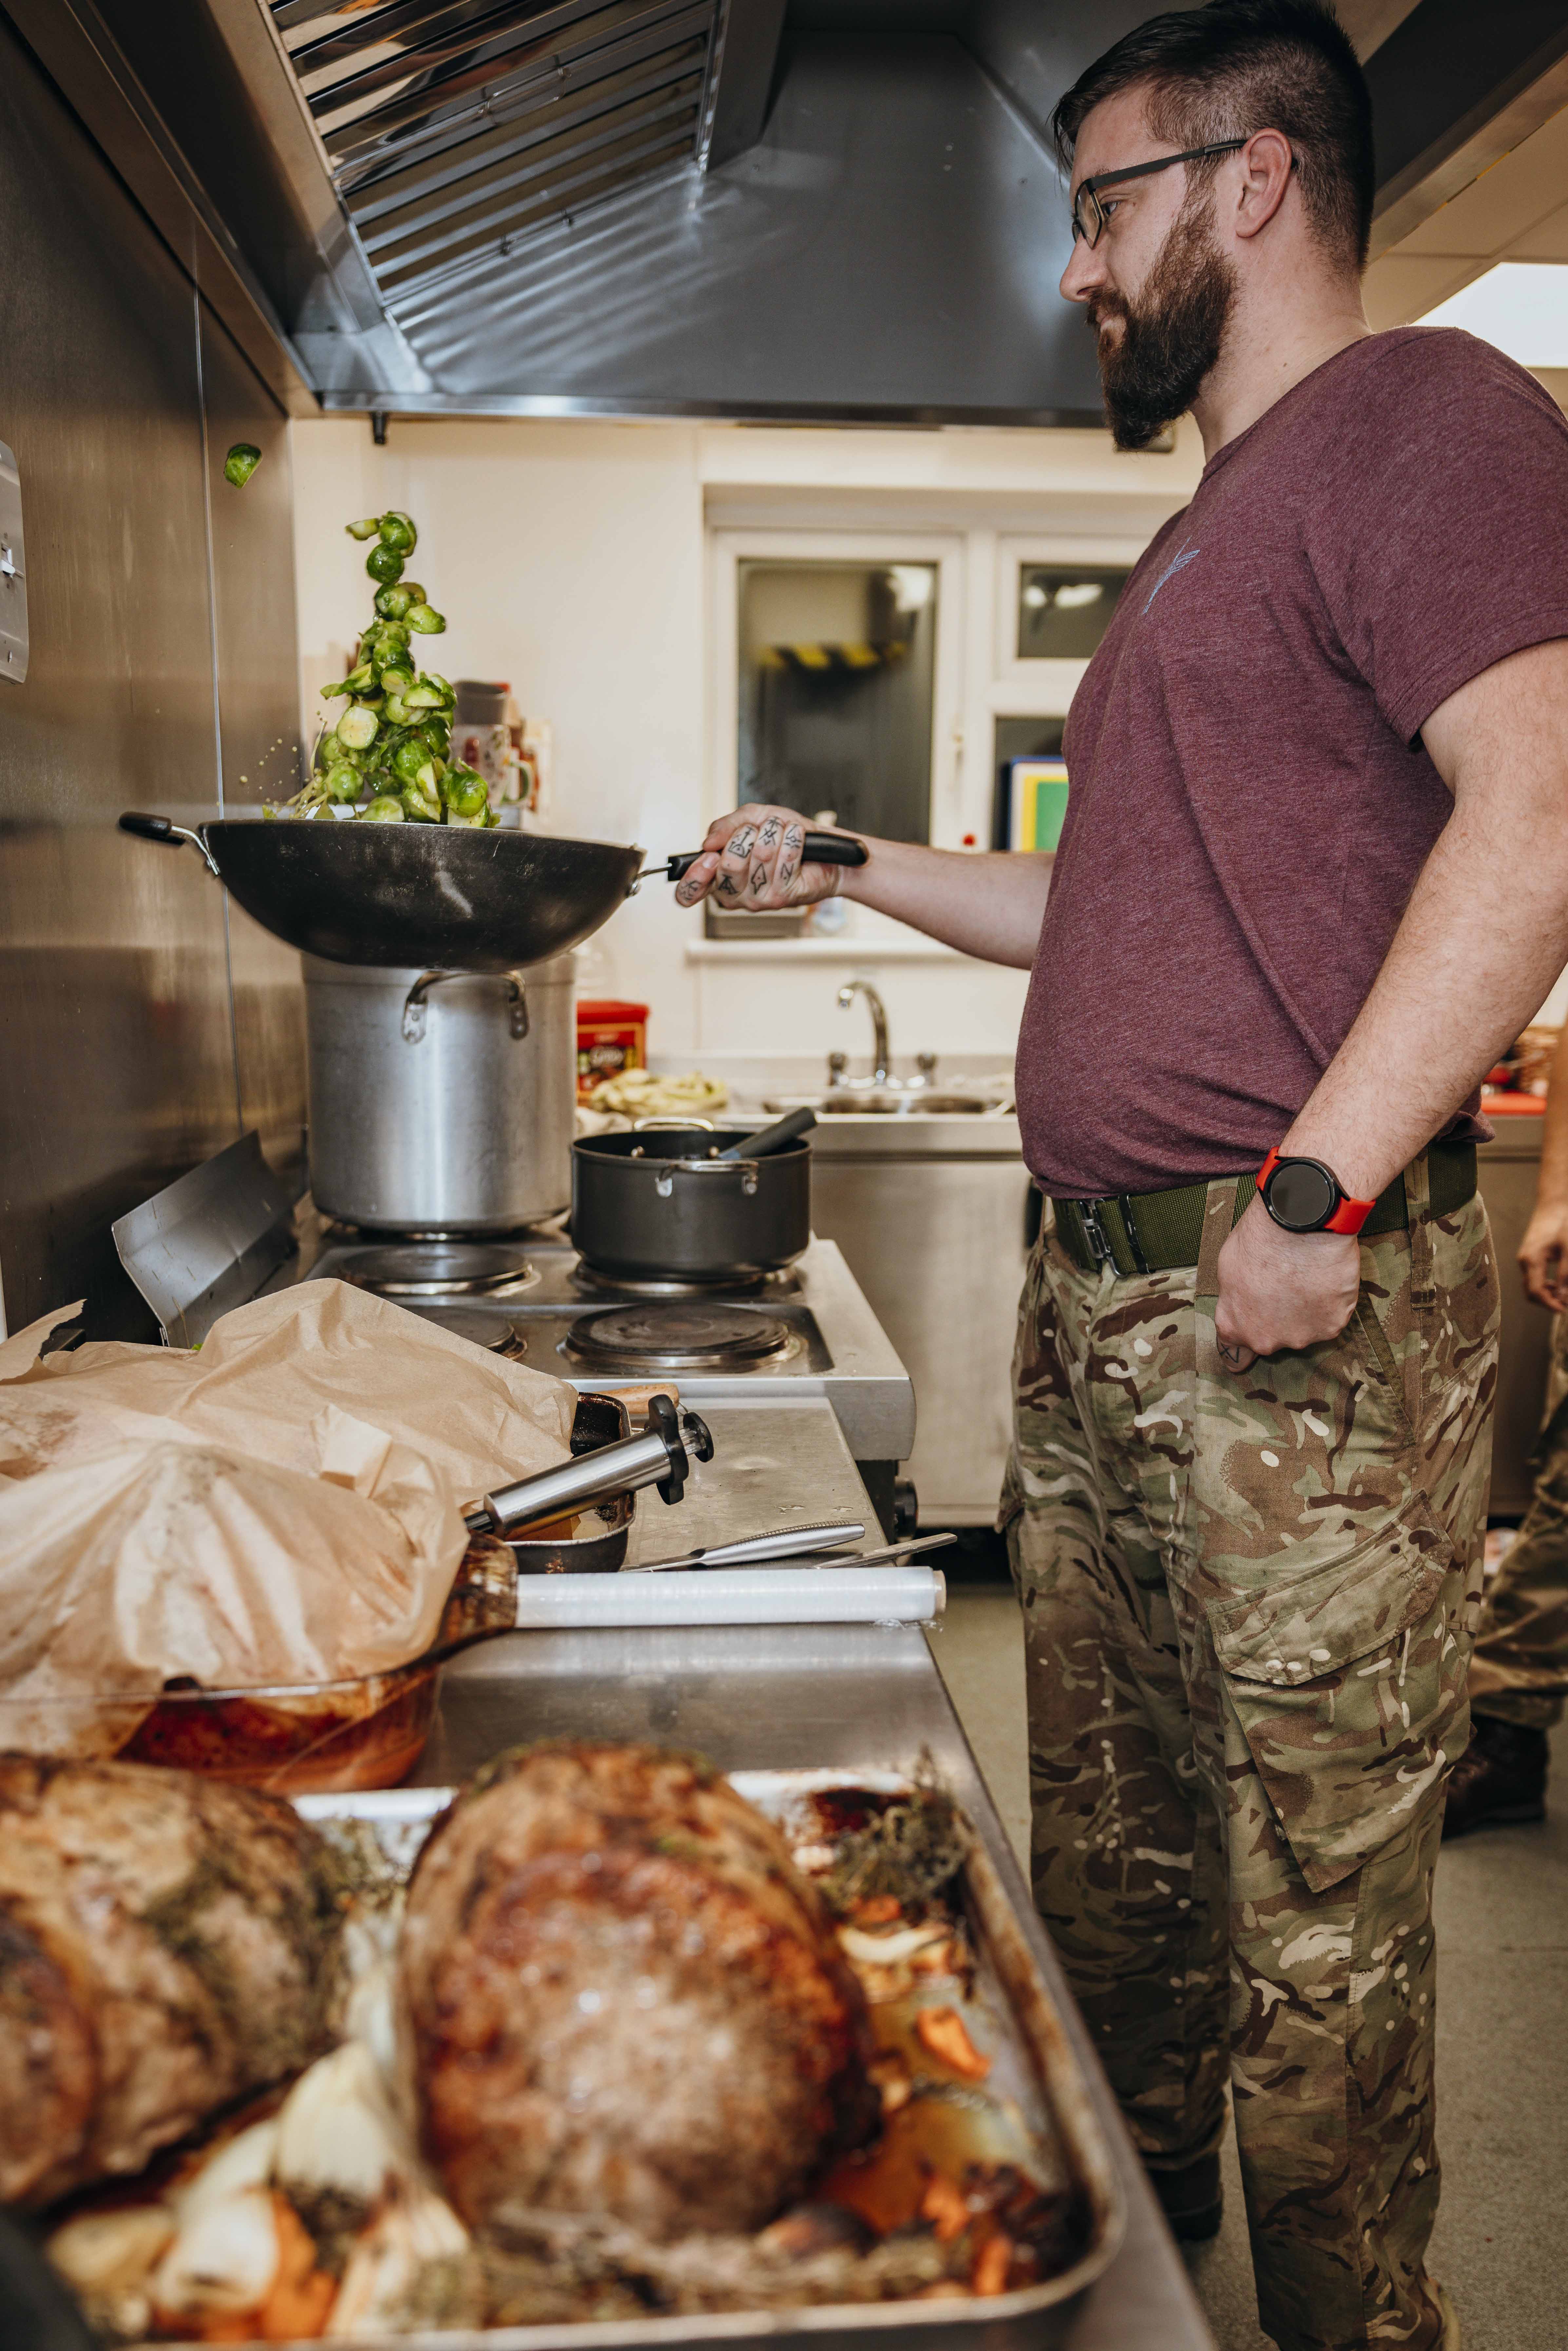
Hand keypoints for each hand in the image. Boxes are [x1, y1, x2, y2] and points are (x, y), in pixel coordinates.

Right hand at [672, 804, 852, 910]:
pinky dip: (792, 838)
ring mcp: (758, 899)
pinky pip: (784, 858)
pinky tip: (795, 837)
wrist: (824, 854)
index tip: (710, 857)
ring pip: (759, 855)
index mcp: (718, 878)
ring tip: (782, 833)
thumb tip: (709, 842)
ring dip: (774, 832)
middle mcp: (735, 894)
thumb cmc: (786, 837)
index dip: (695, 875)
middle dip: (747, 835)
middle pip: (728, 864)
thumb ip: (725, 826)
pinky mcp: (782, 897)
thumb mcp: (752, 818)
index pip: (689, 892)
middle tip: (760, 832)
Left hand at [1214, 1197, 1361, 1372]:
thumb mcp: (1228, 1266)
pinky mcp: (1332, 1326)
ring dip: (1304, 1311)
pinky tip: (1325, 1279)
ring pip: (1303, 1328)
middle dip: (1276, 1317)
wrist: (1301, 1225)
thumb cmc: (1260, 1239)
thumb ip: (1234, 1296)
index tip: (1252, 1324)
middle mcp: (1266, 1341)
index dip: (1244, 1329)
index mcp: (1235, 1327)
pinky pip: (1330, 1318)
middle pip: (1272, 1336)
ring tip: (1306, 1278)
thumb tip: (1242, 1302)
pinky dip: (1329, 1303)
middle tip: (1284, 1285)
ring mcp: (1301, 1336)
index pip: (1233, 1344)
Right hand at [1519, 1199, 1567, 1309]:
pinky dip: (1545, 1285)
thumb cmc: (1563, 1223)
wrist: (1554, 1204)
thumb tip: (1564, 1298)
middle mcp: (1524, 1261)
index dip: (1550, 1304)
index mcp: (1531, 1260)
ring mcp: (1524, 1259)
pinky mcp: (1529, 1256)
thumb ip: (1566, 1274)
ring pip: (1532, 1286)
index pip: (1536, 1292)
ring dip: (1547, 1294)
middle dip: (1548, 1302)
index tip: (1565, 1310)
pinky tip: (1557, 1283)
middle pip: (1531, 1293)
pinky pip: (1533, 1277)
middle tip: (1566, 1304)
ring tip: (1564, 1294)